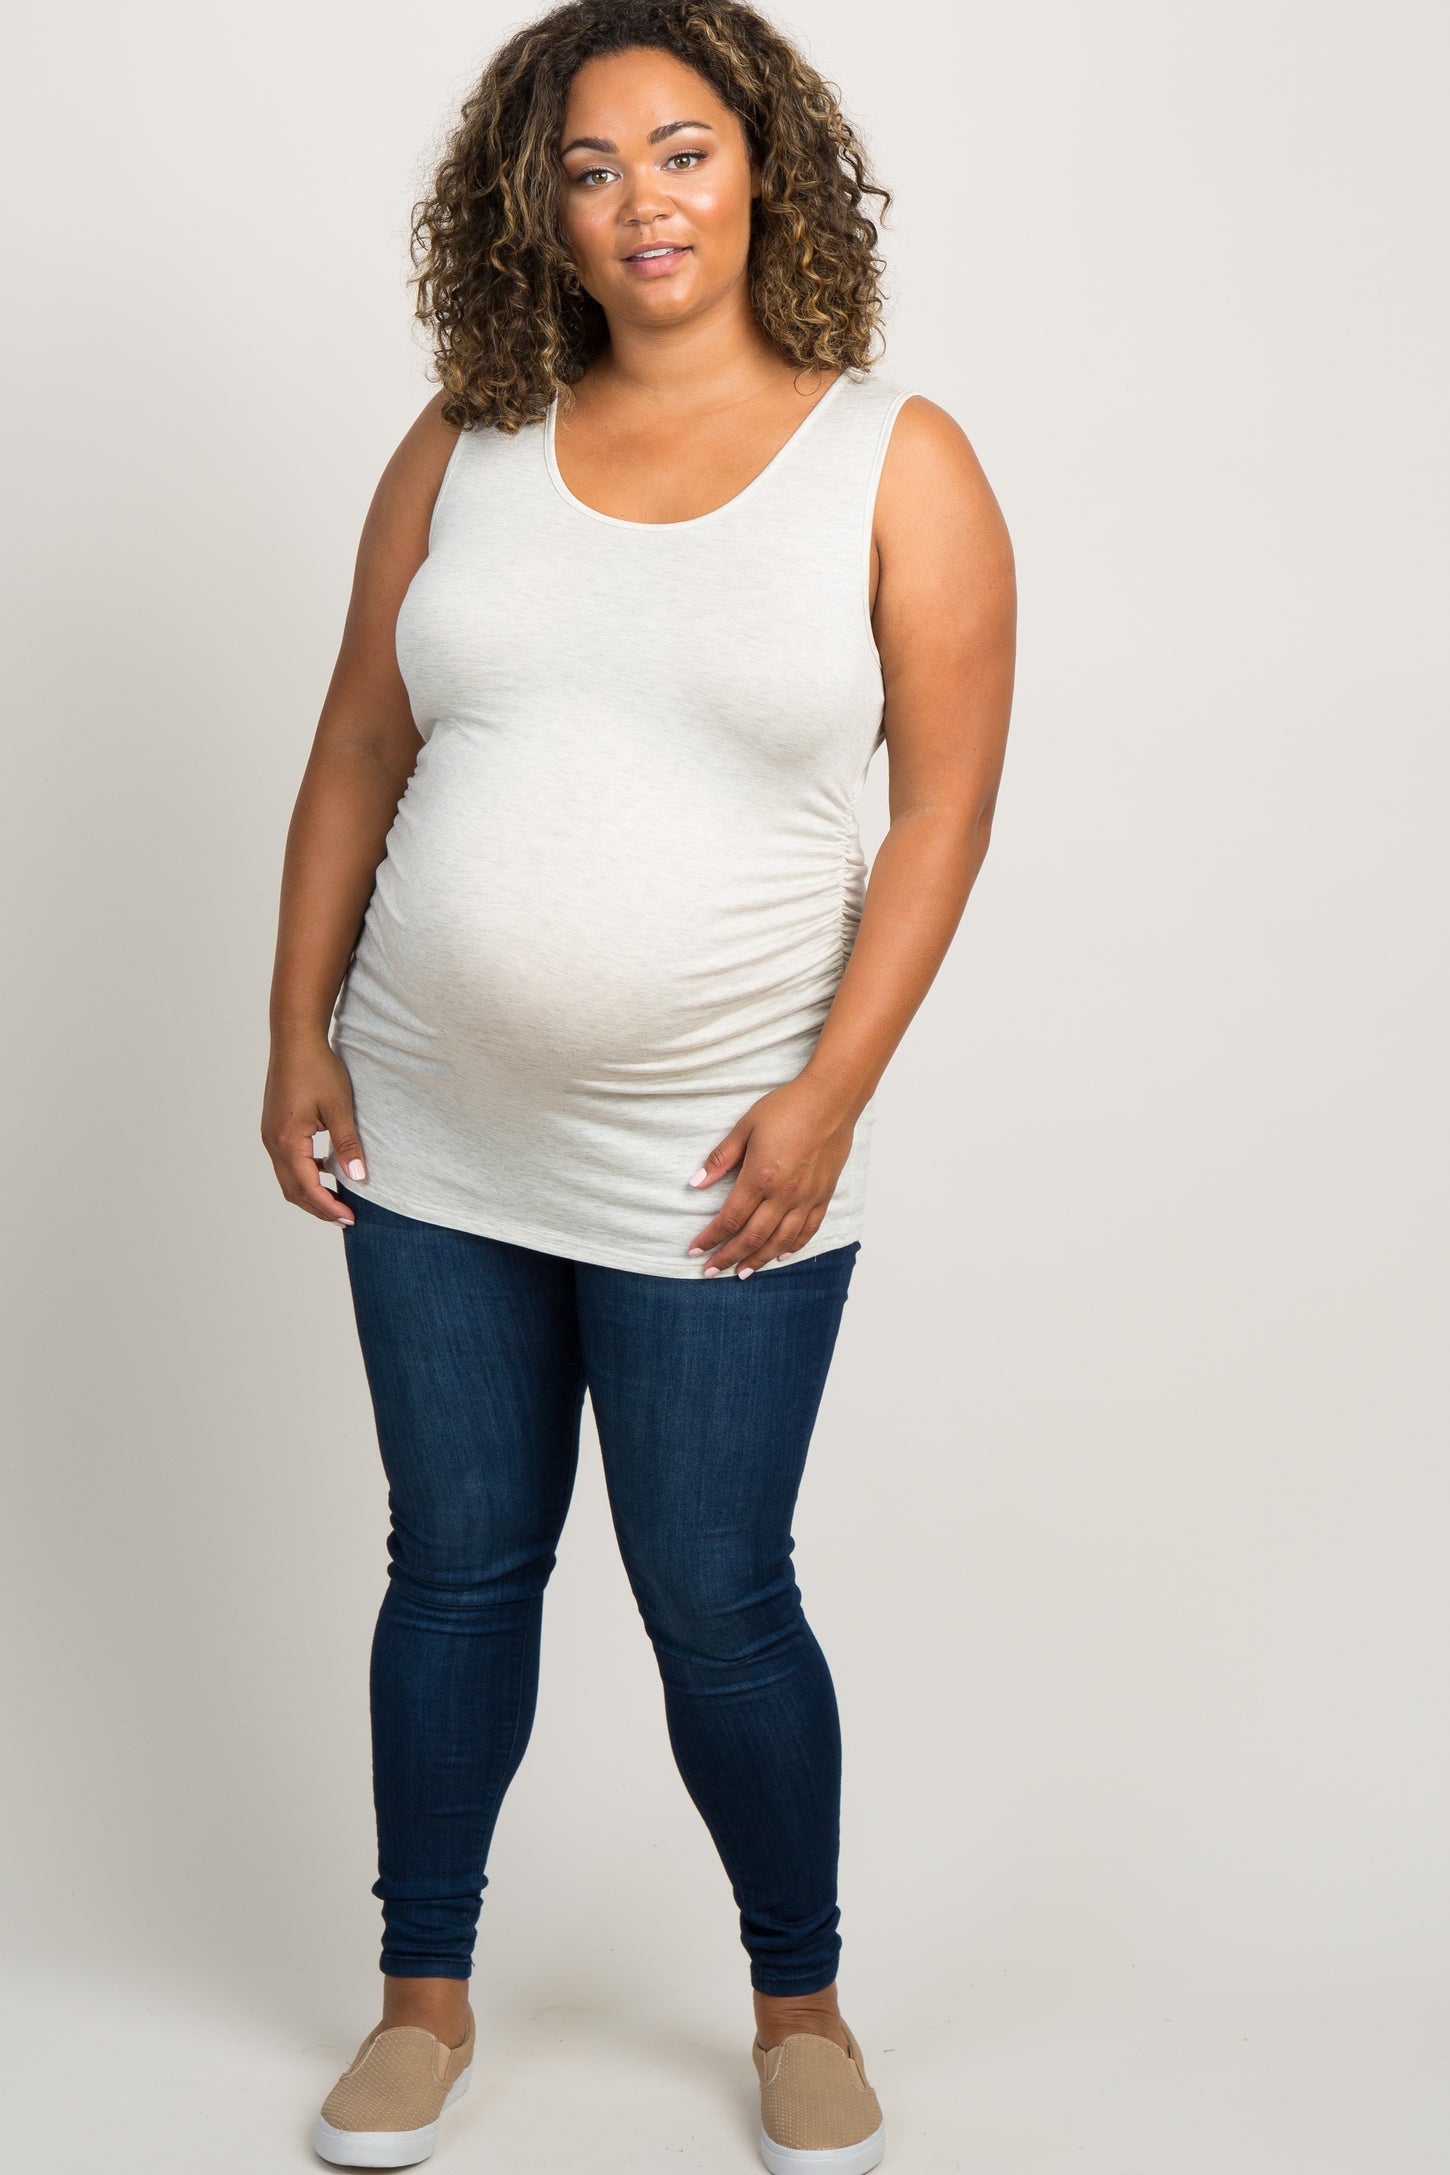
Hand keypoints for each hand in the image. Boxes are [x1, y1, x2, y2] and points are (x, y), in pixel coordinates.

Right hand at [261, 1037, 366, 1226]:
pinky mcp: (274, 1127)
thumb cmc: (318, 1069)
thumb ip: (348, 1144)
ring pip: (288, 1177)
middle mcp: (272, 1141)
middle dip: (319, 1207)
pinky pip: (287, 1161)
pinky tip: (328, 1170)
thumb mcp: (340, 1107)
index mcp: (287, 1140)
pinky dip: (305, 1174)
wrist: (295, 1040)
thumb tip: (359, 1177)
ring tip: (338, 1200)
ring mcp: (270, 1135)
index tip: (350, 1219)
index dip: (328, 1207)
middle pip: (293, 1189)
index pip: (307, 1187)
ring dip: (311, 1192)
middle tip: (346, 1218)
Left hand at [685, 1074, 856, 1276]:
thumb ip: (721, 1159)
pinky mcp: (824, 1195)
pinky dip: (792, 1247)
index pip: (729, 1219)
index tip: (694, 1250)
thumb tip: (696, 1183)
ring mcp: (807, 1198)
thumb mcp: (745, 1127)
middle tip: (710, 1271)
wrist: (831, 1099)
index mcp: (760, 1177)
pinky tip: (781, 1255)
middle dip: (728, 1257)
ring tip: (741, 1273)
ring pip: (780, 1242)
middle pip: (752, 1238)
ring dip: (758, 1260)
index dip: (710, 1238)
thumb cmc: (787, 1108)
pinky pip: (807, 1230)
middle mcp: (784, 1194)